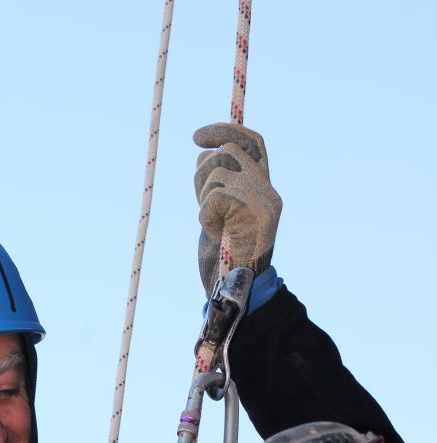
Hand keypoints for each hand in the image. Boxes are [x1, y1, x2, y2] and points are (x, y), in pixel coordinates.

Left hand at [194, 123, 281, 294]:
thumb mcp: (223, 213)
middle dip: (203, 169)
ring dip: (202, 195)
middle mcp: (268, 190)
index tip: (197, 137)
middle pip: (230, 150)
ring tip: (210, 222)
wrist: (240, 290)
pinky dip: (204, 214)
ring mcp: (263, 200)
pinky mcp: (255, 214)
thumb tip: (204, 152)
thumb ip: (221, 184)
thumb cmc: (226, 256)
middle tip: (198, 196)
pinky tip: (212, 232)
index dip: (224, 130)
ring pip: (219, 172)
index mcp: (264, 187)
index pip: (252, 142)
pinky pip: (215, 197)